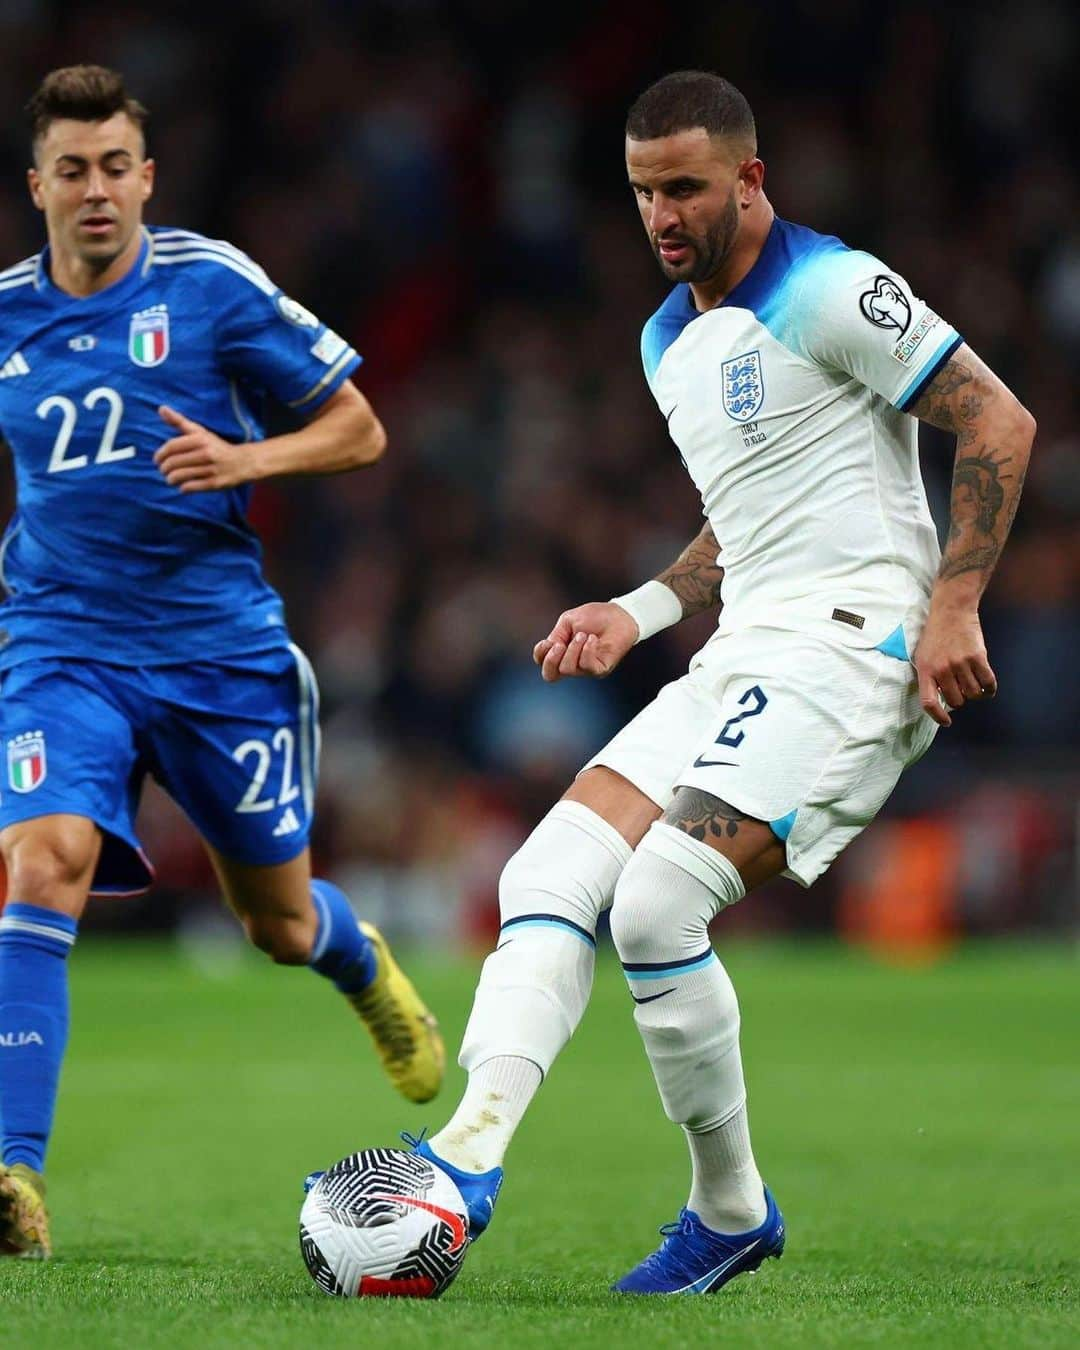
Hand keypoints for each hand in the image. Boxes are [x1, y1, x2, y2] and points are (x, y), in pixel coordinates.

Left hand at [154, 406, 258, 491]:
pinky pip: (190, 487)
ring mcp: (211, 469)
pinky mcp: (215, 484)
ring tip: (171, 479)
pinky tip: (184, 486)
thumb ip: (179, 421)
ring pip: (179, 476)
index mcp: (200, 439)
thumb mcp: (200, 432)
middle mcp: (206, 453)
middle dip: (164, 469)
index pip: (171, 446)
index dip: (160, 454)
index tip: (157, 460)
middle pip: (173, 463)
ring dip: (171, 479)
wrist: (243, 462)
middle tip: (164, 471)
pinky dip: (183, 488)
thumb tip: (161, 408)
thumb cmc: (216, 446)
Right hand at [532, 602, 639, 682]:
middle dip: (551, 660)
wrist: (619, 615)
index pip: (543, 663)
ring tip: (584, 635)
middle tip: (559, 645)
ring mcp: (586, 668)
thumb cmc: (596, 617)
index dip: (540, 655)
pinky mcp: (600, 669)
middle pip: (550, 676)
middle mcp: (572, 663)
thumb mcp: (568, 621)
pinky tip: (593, 639)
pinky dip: (587, 650)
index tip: (547, 642)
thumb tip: (551, 648)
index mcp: (562, 651)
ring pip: (568, 669)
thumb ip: (556, 635)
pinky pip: (587, 666)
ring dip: (573, 649)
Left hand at [912, 602, 996, 727]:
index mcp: (925, 670)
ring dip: (974, 693)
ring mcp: (960, 663)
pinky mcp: (978, 657)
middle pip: (956, 701)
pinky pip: (988, 683)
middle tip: (960, 689)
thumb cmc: (936, 636)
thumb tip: (941, 701)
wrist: (951, 611)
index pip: (929, 702)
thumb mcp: (923, 656)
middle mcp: (942, 669)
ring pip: (973, 694)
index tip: (947, 722)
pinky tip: (987, 688)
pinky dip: (989, 689)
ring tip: (971, 683)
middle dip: (959, 699)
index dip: (938, 716)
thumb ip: (929, 678)